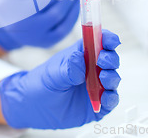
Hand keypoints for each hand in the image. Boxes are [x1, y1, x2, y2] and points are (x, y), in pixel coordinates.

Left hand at [0, 30, 120, 128]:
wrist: (35, 107)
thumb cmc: (43, 83)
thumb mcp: (52, 74)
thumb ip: (67, 68)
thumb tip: (79, 58)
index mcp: (83, 54)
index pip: (100, 42)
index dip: (108, 39)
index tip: (111, 41)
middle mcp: (93, 68)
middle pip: (110, 59)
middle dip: (110, 58)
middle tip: (103, 60)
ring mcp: (97, 86)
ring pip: (113, 78)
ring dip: (111, 77)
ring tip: (102, 78)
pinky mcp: (99, 103)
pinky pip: (111, 100)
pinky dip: (111, 98)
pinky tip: (104, 98)